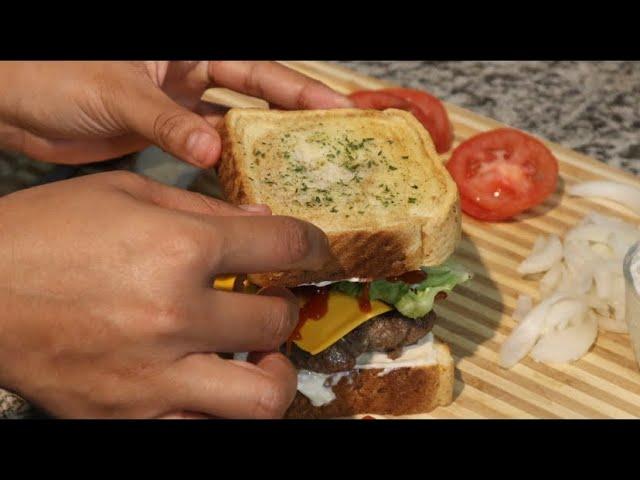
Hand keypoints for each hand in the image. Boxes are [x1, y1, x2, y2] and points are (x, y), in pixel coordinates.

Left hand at [0, 61, 350, 166]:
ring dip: (262, 148)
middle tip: (330, 146)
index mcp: (185, 51)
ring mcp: (180, 106)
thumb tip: (210, 153)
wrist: (17, 105)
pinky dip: (227, 167)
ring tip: (298, 173)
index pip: (256, 68)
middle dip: (293, 119)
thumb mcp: (116, 92)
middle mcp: (189, 75)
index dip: (300, 88)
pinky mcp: (166, 134)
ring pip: (235, 127)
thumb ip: (165, 122)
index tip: (336, 109)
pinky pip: (208, 151)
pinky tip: (249, 186)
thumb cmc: (54, 76)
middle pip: (257, 97)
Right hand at [0, 171, 330, 417]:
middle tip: (271, 300)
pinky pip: (203, 428)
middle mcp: (173, 318)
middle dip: (285, 306)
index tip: (312, 249)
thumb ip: (202, 210)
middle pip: (277, 322)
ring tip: (259, 356)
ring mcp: (152, 378)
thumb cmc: (45, 232)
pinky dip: (220, 408)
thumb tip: (263, 222)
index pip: (281, 247)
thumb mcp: (123, 194)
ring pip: (261, 398)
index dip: (310, 245)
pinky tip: (210, 383)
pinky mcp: (127, 417)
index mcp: (177, 251)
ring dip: (275, 374)